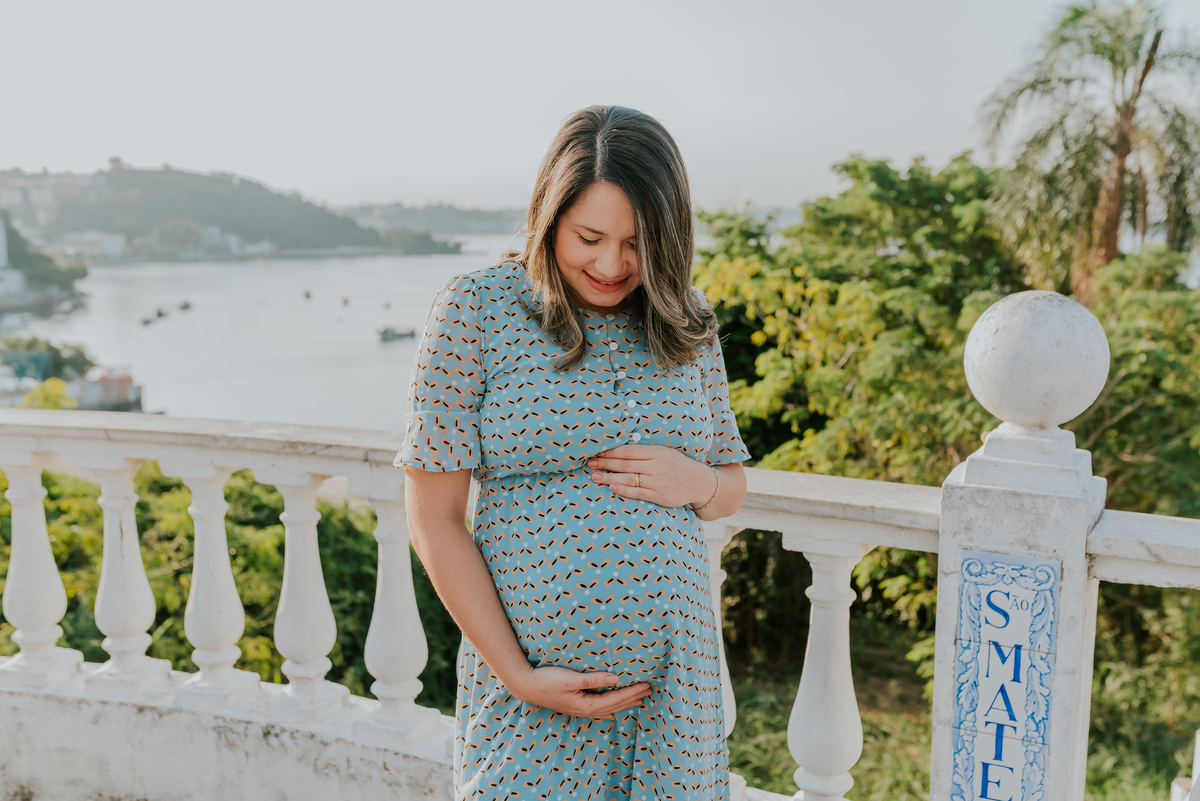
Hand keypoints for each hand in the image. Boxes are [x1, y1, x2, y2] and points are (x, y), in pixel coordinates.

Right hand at [507, 664, 651, 719]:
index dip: (632, 692)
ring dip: (625, 704)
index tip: (647, 685)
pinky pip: (598, 711)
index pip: (616, 698)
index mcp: (587, 704)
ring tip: (640, 700)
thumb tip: (615, 678)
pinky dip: (609, 710)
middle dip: (633, 698)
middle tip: (650, 691)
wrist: (526, 686)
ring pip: (608, 709)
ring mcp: (580, 710)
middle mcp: (586, 710)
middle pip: (615, 705)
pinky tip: (613, 713)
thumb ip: (593, 679)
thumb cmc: (546, 680)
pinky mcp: (574, 706)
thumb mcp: (570, 678)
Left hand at [587, 444, 715, 508]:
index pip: (629, 451)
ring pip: (630, 479)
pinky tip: (611, 487)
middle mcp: (658, 466)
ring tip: (594, 476)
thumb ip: (645, 452)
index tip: (596, 452)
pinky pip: (639, 493)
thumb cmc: (677, 465)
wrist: (700, 482)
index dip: (611, 452)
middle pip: (626, 464)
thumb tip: (618, 450)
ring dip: (609, 478)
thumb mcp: (665, 452)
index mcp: (658, 452)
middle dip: (606, 463)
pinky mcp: (661, 496)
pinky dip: (624, 490)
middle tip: (590, 463)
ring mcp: (660, 482)